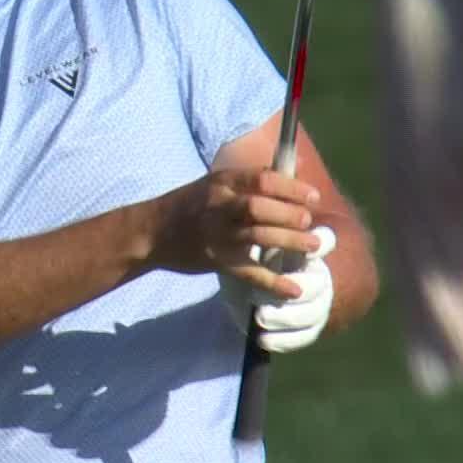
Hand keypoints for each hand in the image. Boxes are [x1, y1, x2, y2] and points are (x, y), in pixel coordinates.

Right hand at [147, 168, 325, 297]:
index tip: (313, 197)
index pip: (262, 179)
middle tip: (309, 222)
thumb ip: (246, 182)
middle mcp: (219, 206)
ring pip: (257, 236)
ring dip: (289, 241)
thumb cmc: (188, 205)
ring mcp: (216, 235)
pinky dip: (273, 282)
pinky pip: (248, 272)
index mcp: (222, 183)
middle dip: (290, 214)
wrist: (150, 232)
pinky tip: (293, 288)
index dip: (291, 187)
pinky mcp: (216, 261)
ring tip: (312, 246)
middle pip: (260, 207)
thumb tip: (288, 175)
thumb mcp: (213, 184)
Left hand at [223, 225, 337, 352]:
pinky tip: (262, 339)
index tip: (309, 250)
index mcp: (305, 249)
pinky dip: (283, 340)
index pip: (325, 240)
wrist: (246, 293)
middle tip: (261, 293)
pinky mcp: (310, 328)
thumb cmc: (249, 261)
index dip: (323, 244)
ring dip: (285, 317)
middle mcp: (317, 276)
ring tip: (260, 317)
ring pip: (312, 313)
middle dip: (294, 289)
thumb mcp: (249, 245)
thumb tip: (251, 229)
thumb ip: (255, 240)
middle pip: (317, 284)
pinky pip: (303, 337)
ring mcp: (317, 304)